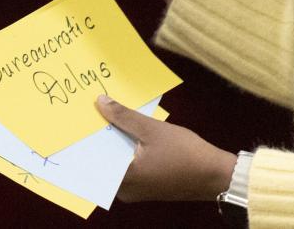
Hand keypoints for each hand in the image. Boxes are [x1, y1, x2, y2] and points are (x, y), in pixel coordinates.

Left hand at [97, 96, 235, 201]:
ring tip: (106, 118)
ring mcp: (137, 191)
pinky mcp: (148, 187)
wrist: (216, 175)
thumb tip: (100, 102)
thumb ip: (124, 116)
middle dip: (99, 138)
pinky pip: (129, 167)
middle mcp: (126, 190)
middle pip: (104, 161)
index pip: (94, 160)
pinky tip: (126, 131)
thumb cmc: (185, 153)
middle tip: (91, 114)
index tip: (78, 121)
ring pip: (117, 163)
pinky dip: (126, 151)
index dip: (85, 140)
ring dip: (114, 143)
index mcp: (124, 179)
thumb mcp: (152, 129)